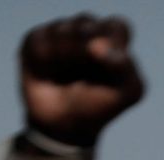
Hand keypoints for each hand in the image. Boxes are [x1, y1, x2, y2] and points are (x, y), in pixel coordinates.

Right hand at [19, 14, 144, 145]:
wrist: (62, 128)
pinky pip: (40, 42)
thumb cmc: (98, 106)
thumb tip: (97, 45)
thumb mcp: (127, 94)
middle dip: (85, 55)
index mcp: (113, 36)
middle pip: (87, 27)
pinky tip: (47, 74)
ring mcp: (61, 31)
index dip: (112, 48)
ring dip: (64, 60)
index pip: (117, 27)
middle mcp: (87, 28)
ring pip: (62, 32)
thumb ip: (125, 68)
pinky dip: (44, 63)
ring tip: (64, 79)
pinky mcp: (37, 38)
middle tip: (83, 79)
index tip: (110, 71)